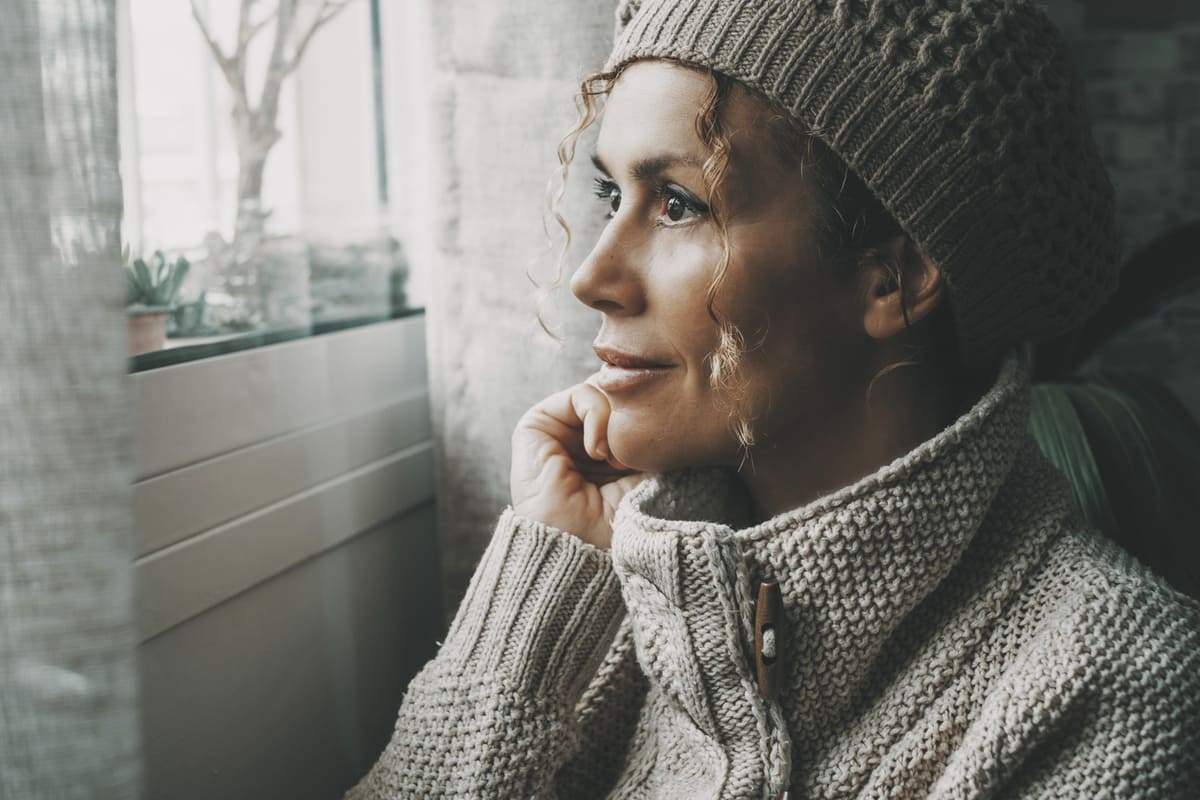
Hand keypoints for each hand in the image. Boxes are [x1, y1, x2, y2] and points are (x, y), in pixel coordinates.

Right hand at [511, 380, 644, 548]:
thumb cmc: (620, 522)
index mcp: (605, 451)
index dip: (651, 417)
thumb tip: (667, 398)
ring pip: (604, 392)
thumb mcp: (648, 472)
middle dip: (635, 417)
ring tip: (617, 460)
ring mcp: (559, 430)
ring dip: (618, 422)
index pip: (632, 408)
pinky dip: (599, 416)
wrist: (583, 548)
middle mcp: (580, 437)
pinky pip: (582, 393)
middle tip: (636, 456)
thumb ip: (652, 435)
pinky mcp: (537, 424)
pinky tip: (599, 452)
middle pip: (619, 396)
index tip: (658, 454)